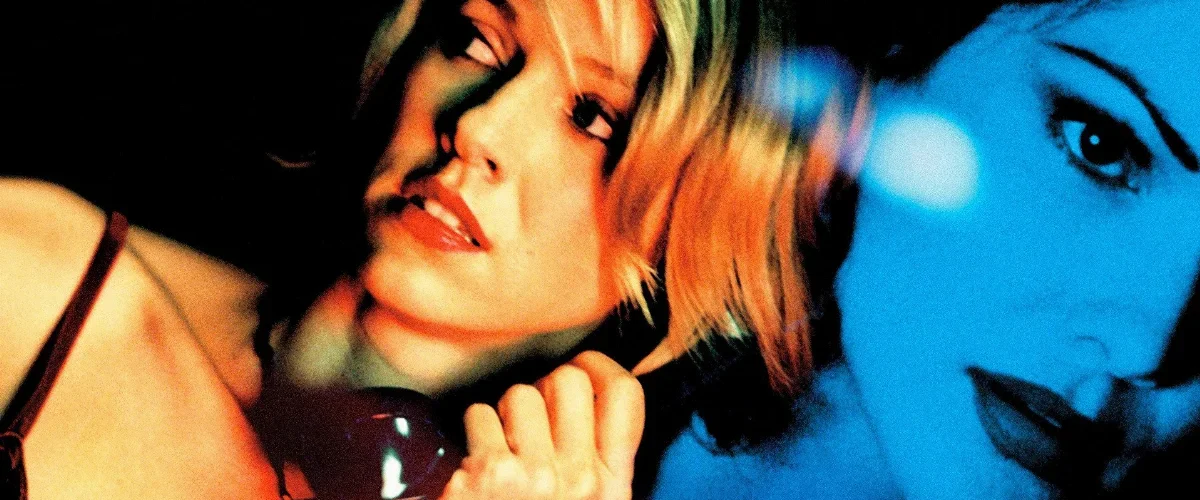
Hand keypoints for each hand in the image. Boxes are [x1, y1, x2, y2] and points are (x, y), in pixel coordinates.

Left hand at [438, 351, 644, 499]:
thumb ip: (600, 457)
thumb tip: (590, 392)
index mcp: (613, 483)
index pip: (624, 394)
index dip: (600, 366)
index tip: (583, 367)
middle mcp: (582, 478)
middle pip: (570, 379)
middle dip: (544, 388)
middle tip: (531, 419)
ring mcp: (537, 475)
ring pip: (521, 394)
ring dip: (504, 413)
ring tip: (502, 446)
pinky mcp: (491, 473)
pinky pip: (479, 414)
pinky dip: (472, 432)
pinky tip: (476, 462)